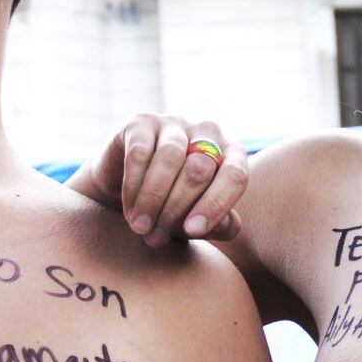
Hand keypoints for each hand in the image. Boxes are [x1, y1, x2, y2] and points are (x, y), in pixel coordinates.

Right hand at [64, 113, 245, 246]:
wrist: (126, 194)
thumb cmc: (174, 209)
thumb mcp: (200, 223)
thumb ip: (221, 226)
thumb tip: (225, 224)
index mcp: (232, 154)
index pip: (235, 175)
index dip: (216, 204)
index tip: (193, 231)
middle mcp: (208, 132)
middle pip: (199, 170)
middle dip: (175, 210)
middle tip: (157, 238)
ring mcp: (175, 123)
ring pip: (170, 158)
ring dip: (153, 199)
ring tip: (141, 228)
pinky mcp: (141, 123)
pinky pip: (139, 153)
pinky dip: (133, 187)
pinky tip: (130, 210)